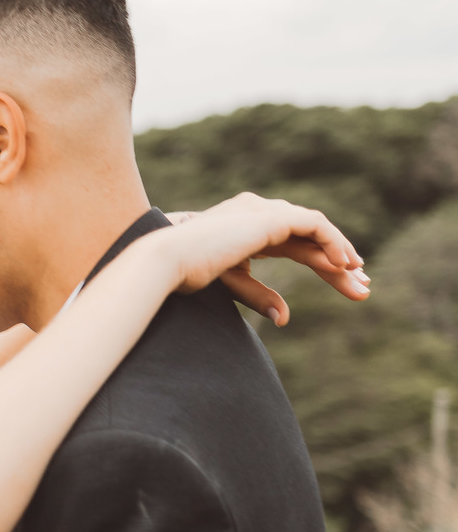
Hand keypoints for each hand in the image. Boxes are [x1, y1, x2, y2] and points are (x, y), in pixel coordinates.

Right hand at [166, 195, 368, 325]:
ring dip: (340, 255)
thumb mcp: (233, 286)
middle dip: (338, 264)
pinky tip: (344, 264)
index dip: (322, 265)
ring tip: (359, 278)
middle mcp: (259, 215)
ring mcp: (264, 212)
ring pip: (316, 230)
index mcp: (249, 230)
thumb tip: (286, 319)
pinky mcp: (270, 217)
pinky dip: (332, 243)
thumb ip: (261, 297)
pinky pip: (314, 226)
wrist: (168, 259)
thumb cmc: (189, 273)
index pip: (296, 244)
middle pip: (310, 239)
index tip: (346, 284)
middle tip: (363, 288)